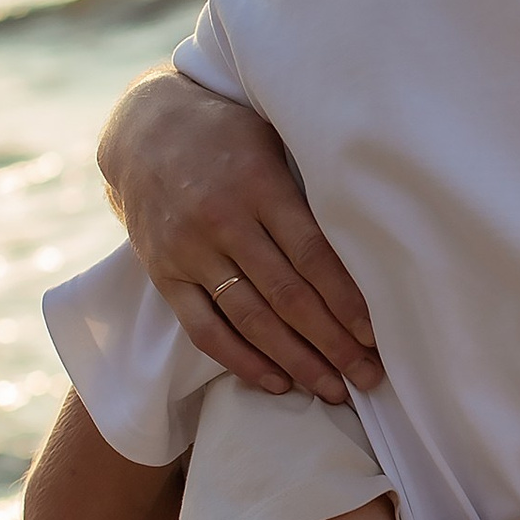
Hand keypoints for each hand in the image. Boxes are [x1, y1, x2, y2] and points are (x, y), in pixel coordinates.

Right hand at [98, 68, 379, 401]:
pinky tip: (278, 382)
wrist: (144, 129)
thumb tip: (370, 234)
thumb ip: (308, 187)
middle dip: (332, 343)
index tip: (375, 334)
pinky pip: (204, 329)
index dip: (345, 300)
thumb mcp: (273, 139)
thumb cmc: (229, 134)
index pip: (311, 254)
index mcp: (259, 184)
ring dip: (296, 361)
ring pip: (250, 320)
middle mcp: (223, 221)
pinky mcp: (165, 273)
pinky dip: (242, 360)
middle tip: (368, 376)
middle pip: (287, 296)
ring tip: (333, 389)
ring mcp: (189, 251)